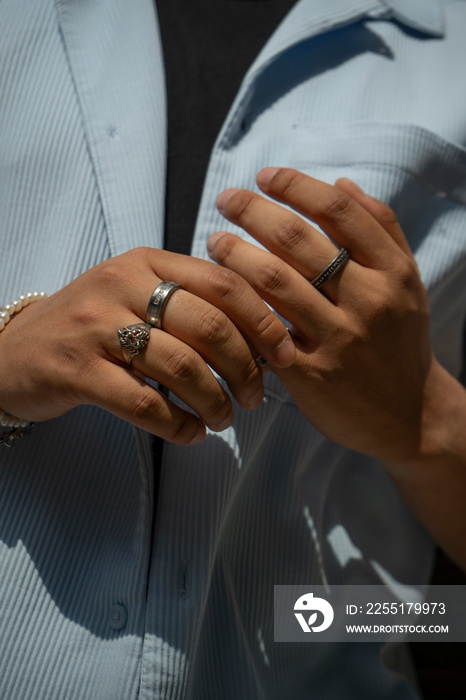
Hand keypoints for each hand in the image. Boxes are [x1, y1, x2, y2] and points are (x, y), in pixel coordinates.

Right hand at [0, 248, 293, 444]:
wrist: (14, 351)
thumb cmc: (91, 325)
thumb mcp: (136, 294)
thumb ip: (189, 301)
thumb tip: (261, 335)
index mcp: (147, 262)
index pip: (224, 284)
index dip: (265, 322)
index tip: (286, 355)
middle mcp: (122, 285)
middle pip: (210, 326)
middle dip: (246, 369)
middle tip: (255, 398)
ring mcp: (96, 328)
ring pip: (181, 366)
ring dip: (216, 401)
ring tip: (224, 420)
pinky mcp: (76, 371)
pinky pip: (145, 404)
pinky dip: (180, 425)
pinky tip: (191, 433)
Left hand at [208, 168, 434, 463]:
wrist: (409, 414)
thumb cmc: (400, 341)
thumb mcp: (407, 281)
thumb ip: (381, 229)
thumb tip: (341, 183)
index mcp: (392, 272)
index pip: (338, 212)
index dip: (296, 186)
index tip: (265, 176)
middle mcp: (368, 301)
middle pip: (299, 242)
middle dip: (255, 213)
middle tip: (226, 200)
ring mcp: (339, 339)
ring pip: (275, 283)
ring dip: (237, 255)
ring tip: (216, 241)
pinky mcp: (311, 375)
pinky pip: (265, 332)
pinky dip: (239, 308)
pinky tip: (221, 294)